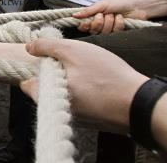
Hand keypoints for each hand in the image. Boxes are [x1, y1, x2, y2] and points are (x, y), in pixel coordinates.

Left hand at [20, 38, 147, 133]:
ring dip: (69, 82)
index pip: (27, 85)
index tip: (43, 60)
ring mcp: (75, 117)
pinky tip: (96, 82)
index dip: (33, 70)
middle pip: (45, 89)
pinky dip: (84, 92)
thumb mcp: (73, 51)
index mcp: (48, 96)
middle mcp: (58, 111)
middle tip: (68, 62)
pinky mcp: (91, 119)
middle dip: (53, 74)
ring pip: (63, 94)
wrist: (139, 102)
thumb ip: (47, 47)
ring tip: (85, 70)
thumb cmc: (104, 75)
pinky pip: (80, 102)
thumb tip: (30, 47)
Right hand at [73, 0, 166, 33]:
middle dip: (98, 22)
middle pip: (93, 30)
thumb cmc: (120, 1)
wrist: (138, 5)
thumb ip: (88, 11)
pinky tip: (121, 18)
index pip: (84, 26)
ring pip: (103, 32)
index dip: (84, 26)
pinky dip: (118, 24)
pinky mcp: (119, 33)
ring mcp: (110, 29)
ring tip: (114, 14)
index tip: (85, 23)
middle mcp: (101, 24)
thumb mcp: (102, 4)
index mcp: (94, 16)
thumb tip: (74, 15)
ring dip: (109, 22)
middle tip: (103, 15)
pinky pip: (114, 33)